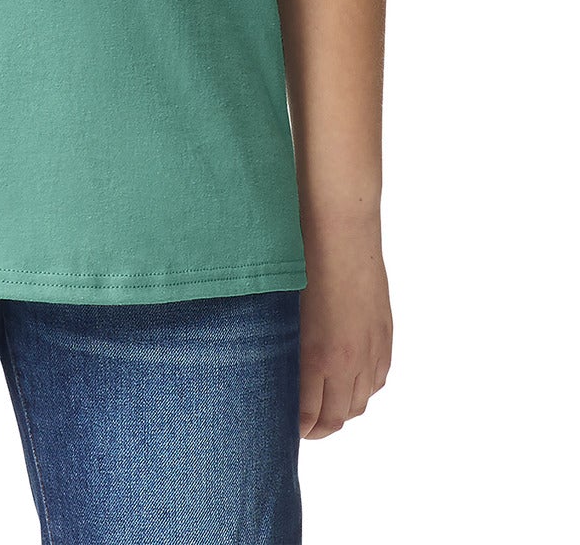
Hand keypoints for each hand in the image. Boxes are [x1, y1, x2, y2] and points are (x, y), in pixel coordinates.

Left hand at [298, 215, 391, 439]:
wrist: (339, 229)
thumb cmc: (301, 262)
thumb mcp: (284, 312)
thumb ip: (283, 351)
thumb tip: (272, 376)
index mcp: (317, 357)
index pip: (309, 417)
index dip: (296, 428)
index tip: (282, 425)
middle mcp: (348, 361)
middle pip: (337, 417)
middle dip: (317, 427)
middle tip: (301, 424)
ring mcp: (371, 349)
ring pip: (359, 402)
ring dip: (341, 408)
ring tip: (322, 404)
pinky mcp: (385, 335)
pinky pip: (377, 379)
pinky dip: (362, 387)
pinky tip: (347, 380)